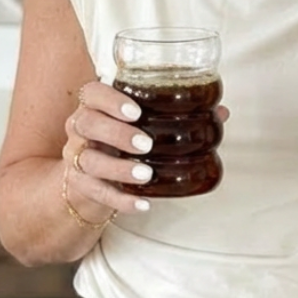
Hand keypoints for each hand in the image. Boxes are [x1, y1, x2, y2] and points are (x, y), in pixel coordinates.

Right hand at [62, 80, 228, 220]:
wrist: (91, 177)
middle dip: (116, 133)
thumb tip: (221, 112)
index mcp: (96, 106)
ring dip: (118, 169)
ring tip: (146, 175)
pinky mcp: (80, 185)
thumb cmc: (122, 140)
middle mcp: (81, 129)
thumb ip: (180, 116)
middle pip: (86, 123)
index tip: (136, 112)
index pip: (92, 93)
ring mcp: (77, 157)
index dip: (110, 100)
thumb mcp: (144, 124)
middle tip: (146, 144)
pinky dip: (120, 200)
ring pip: (88, 160)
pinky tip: (142, 205)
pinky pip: (95, 193)